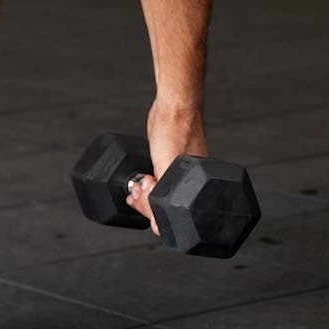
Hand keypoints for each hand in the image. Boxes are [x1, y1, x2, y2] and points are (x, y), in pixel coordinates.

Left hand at [125, 100, 207, 233]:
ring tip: (134, 191)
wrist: (173, 104)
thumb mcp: (167, 165)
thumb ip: (163, 192)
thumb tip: (158, 223)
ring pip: (160, 194)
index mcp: (193, 187)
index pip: (172, 214)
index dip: (153, 212)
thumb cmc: (176, 129)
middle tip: (136, 193)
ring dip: (144, 196)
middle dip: (146, 204)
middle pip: (165, 206)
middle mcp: (188, 181)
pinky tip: (140, 184)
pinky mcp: (169, 160)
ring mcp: (178, 170)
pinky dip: (147, 185)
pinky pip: (158, 180)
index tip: (142, 201)